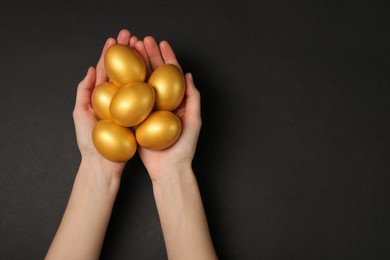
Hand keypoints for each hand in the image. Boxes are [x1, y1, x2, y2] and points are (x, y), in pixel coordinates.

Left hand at [73, 29, 138, 175]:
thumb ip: (84, 92)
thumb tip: (91, 70)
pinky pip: (144, 97)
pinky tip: (154, 72)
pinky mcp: (140, 116)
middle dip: (127, 52)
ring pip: (134, 80)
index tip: (116, 39)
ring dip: (139, 62)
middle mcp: (116, 99)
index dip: (110, 53)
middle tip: (132, 36)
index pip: (105, 69)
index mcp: (101, 96)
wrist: (105, 165)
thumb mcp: (80, 114)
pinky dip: (148, 83)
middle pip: (122, 70)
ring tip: (143, 47)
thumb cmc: (90, 143)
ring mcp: (129, 106)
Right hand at [134, 37, 201, 181]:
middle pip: (154, 74)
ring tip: (129, 49)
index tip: (160, 42)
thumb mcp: (194, 122)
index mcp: (176, 100)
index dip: (166, 57)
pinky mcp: (136, 118)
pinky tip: (118, 73)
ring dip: (135, 65)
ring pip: (140, 83)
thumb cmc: (184, 148)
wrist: (168, 170)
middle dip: (148, 55)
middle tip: (140, 40)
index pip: (171, 74)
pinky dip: (124, 85)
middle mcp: (161, 102)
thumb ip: (193, 99)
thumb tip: (188, 75)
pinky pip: (129, 100)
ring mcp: (147, 109)